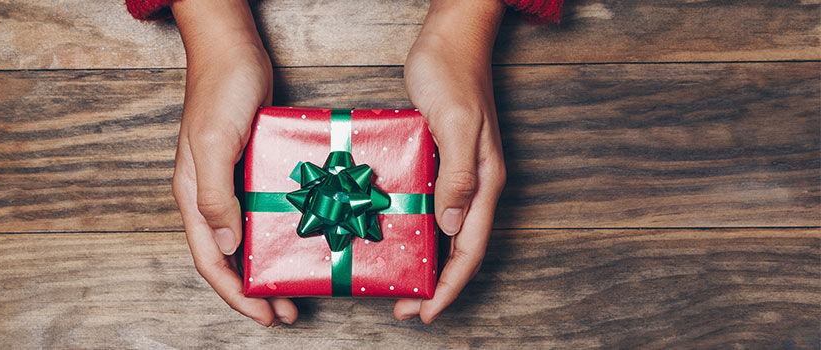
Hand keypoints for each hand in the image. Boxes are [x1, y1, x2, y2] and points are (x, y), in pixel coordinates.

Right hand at [169, 0, 295, 326]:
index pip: (211, 260)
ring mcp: (235, 183)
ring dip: (272, 265)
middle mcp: (212, 196)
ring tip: (297, 288)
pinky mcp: (256, 168)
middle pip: (231, 257)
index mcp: (193, 196)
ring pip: (252, 238)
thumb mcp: (214, 143)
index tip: (264, 315)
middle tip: (286, 312)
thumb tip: (228, 248)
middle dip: (256, 290)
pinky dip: (285, 231)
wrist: (235, 49)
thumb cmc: (219, 90)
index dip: (236, 293)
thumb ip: (216, 196)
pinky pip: (269, 210)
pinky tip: (306, 241)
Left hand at [394, 0, 507, 322]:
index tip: (425, 312)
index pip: (471, 248)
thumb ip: (457, 175)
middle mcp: (475, 184)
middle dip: (435, 286)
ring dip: (425, 263)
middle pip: (459, 248)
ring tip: (398, 285)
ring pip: (445, 232)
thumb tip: (452, 226)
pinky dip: (415, 230)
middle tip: (404, 309)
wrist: (450, 37)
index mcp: (485, 182)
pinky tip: (391, 235)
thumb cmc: (453, 74)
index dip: (450, 286)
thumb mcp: (454, 123)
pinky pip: (429, 206)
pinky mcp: (439, 161)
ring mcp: (458, 173)